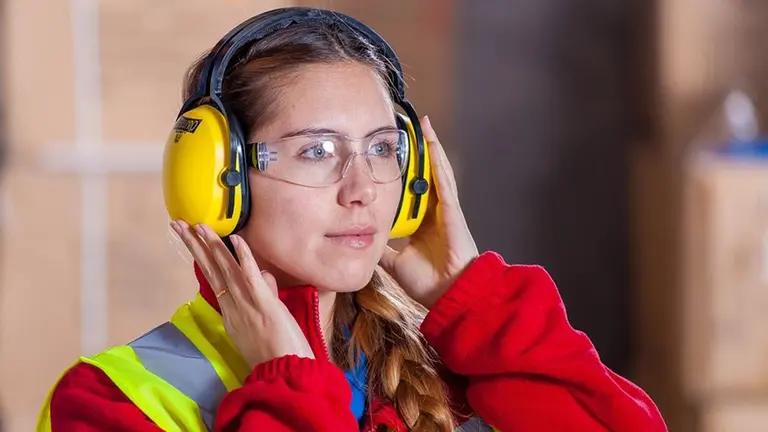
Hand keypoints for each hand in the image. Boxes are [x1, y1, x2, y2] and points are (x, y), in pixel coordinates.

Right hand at [171, 220, 314, 367]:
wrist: (285, 374)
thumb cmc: (278, 352)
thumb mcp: (265, 321)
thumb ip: (264, 295)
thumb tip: (265, 275)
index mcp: (231, 312)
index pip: (214, 278)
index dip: (201, 256)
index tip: (191, 238)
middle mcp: (233, 307)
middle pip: (211, 270)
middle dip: (194, 245)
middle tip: (178, 224)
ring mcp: (247, 305)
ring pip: (226, 269)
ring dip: (212, 245)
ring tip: (198, 225)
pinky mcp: (264, 304)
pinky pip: (251, 277)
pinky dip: (244, 257)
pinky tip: (235, 239)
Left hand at [379, 116, 478, 308]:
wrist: (449, 296)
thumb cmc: (428, 283)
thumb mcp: (394, 261)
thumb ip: (382, 248)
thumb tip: (361, 240)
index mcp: (423, 222)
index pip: (411, 191)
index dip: (404, 172)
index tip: (393, 154)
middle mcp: (435, 211)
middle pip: (424, 175)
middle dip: (418, 152)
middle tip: (407, 128)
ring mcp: (445, 209)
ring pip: (436, 172)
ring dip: (430, 148)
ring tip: (423, 125)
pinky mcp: (452, 210)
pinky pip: (444, 180)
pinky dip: (437, 161)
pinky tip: (432, 143)